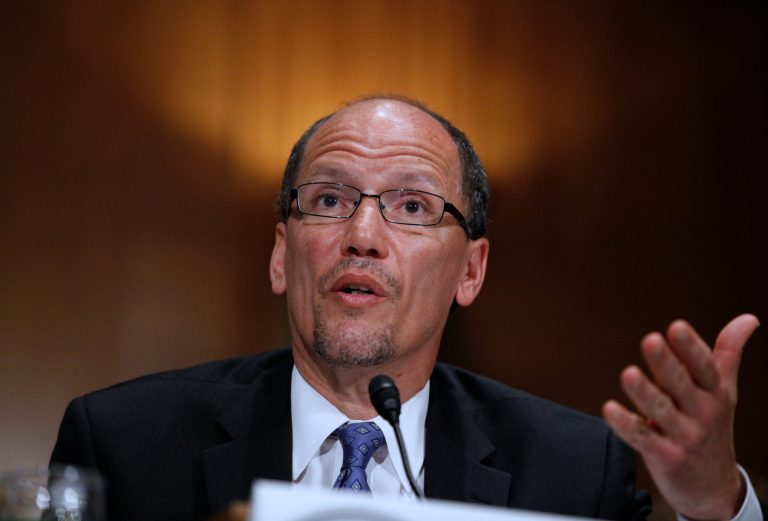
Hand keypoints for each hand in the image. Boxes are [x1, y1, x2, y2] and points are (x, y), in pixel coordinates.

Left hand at [603, 314, 759, 519]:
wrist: (714, 489)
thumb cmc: (712, 427)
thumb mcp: (724, 391)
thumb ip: (728, 353)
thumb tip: (750, 317)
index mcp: (715, 394)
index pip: (704, 368)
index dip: (691, 348)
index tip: (676, 326)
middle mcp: (702, 414)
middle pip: (681, 385)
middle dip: (667, 363)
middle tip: (650, 340)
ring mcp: (684, 437)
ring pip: (661, 411)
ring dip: (644, 392)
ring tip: (628, 373)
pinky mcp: (665, 457)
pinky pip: (642, 439)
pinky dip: (625, 425)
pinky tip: (608, 409)